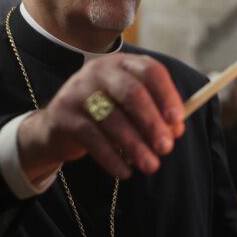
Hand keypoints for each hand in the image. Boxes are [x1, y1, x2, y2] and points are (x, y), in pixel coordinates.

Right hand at [17, 54, 185, 180]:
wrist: (58, 126)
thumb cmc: (106, 114)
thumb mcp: (130, 107)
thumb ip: (155, 113)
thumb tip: (176, 129)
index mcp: (123, 64)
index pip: (150, 71)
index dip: (167, 96)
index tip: (178, 121)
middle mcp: (100, 71)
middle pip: (132, 93)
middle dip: (152, 122)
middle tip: (166, 148)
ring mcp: (79, 91)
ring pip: (112, 119)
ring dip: (135, 145)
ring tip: (151, 166)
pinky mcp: (64, 116)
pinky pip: (93, 139)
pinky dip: (112, 158)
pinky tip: (125, 172)